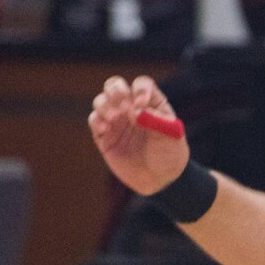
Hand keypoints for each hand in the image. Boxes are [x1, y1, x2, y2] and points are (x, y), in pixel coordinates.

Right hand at [87, 76, 188, 196]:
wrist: (160, 180)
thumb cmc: (169, 155)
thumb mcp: (171, 137)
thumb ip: (156, 121)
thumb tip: (135, 111)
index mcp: (151, 103)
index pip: (141, 84)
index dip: (139, 89)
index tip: (142, 104)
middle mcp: (131, 107)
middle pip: (115, 85)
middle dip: (116, 91)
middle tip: (122, 106)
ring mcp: (116, 120)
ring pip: (101, 100)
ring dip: (105, 105)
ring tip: (116, 118)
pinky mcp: (104, 135)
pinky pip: (94, 120)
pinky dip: (97, 119)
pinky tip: (106, 127)